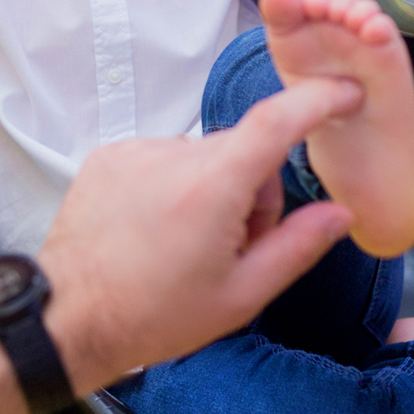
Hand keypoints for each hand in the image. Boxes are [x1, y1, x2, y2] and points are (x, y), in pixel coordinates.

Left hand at [38, 79, 358, 396]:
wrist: (69, 319)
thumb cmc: (154, 315)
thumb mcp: (242, 295)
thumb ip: (298, 246)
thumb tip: (340, 213)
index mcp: (212, 187)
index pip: (277, 120)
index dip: (317, 100)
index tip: (344, 94)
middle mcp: (173, 155)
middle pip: (243, 150)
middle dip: (252, 190)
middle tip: (233, 246)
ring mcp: (136, 151)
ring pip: (202, 156)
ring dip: (209, 189)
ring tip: (184, 244)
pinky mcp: (109, 156)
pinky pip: (163, 158)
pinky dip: (172, 186)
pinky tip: (153, 230)